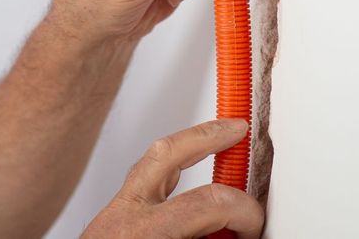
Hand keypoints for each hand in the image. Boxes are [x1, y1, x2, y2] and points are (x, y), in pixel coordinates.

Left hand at [81, 120, 263, 238]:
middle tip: (237, 130)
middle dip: (206, 135)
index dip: (241, 210)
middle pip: (166, 155)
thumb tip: (235, 235)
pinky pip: (141, 183)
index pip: (206, 203)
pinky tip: (186, 176)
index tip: (254, 222)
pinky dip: (168, 174)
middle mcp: (122, 221)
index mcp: (142, 236)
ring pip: (147, 161)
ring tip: (213, 139)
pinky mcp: (104, 223)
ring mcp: (109, 217)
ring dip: (185, 147)